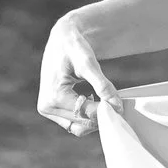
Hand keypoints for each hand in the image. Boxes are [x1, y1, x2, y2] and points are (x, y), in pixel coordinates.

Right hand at [36, 18, 116, 136]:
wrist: (62, 40)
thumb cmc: (74, 47)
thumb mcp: (89, 64)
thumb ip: (103, 86)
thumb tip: (117, 106)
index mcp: (54, 96)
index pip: (86, 114)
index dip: (106, 112)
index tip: (120, 106)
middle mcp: (47, 106)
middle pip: (82, 123)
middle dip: (101, 116)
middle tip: (116, 105)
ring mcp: (48, 110)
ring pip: (78, 127)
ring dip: (94, 119)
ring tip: (104, 102)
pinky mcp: (52, 110)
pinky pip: (74, 122)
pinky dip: (87, 117)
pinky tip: (94, 102)